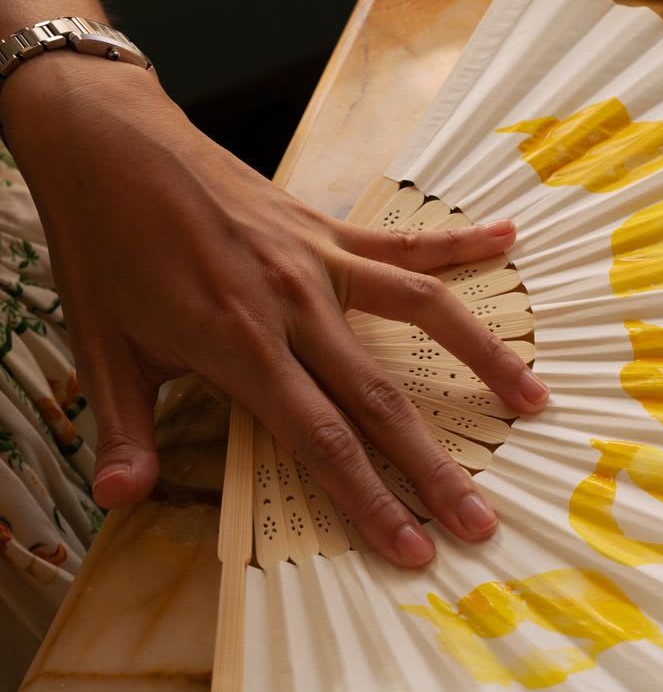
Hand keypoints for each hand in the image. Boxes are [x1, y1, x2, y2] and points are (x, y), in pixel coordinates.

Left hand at [2, 60, 547, 565]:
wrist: (108, 142)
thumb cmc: (103, 249)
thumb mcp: (100, 349)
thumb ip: (122, 432)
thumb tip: (119, 501)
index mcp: (240, 346)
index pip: (323, 442)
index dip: (373, 502)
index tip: (414, 549)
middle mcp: (293, 306)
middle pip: (382, 400)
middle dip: (435, 469)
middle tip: (483, 521)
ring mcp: (318, 260)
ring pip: (421, 313)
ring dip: (482, 359)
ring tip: (533, 402)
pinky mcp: (324, 227)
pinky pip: (404, 242)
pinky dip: (459, 244)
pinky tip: (508, 239)